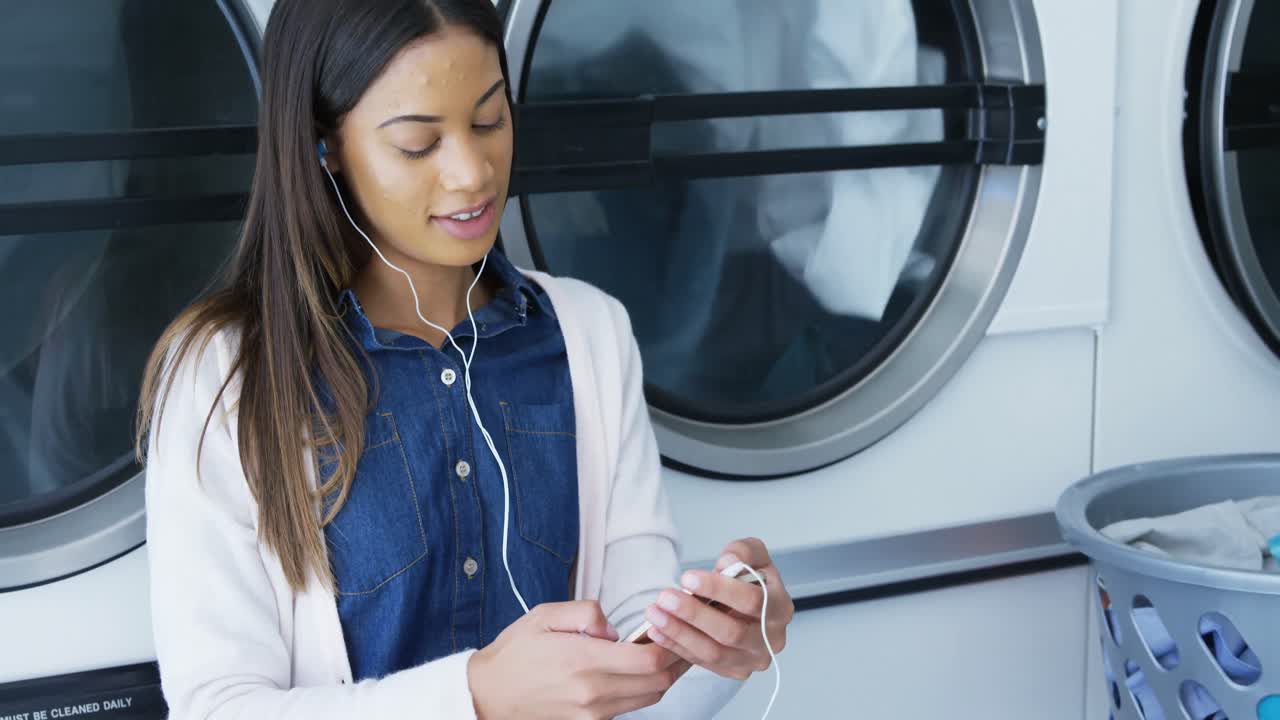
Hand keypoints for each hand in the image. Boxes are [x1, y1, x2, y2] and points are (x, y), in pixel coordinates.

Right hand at [468, 600, 687, 719]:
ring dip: (662, 676)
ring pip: (650, 697)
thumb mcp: (544, 615)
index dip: (669, 642)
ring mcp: (593, 712)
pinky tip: (639, 670)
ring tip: (664, 651)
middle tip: (679, 637)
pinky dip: (643, 689)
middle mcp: (593, 691)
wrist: (487, 695)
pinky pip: (630, 707)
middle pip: (658, 681)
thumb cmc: (514, 653)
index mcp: (583, 659)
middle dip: (675, 659)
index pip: (648, 658)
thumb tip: (614, 629)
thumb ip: (586, 613)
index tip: (670, 625)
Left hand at [641, 538, 794, 679]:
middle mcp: (772, 639)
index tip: (688, 577)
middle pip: (731, 632)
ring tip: (655, 614)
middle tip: (665, 598)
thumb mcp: (754, 555)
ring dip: (680, 633)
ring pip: (714, 652)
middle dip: (694, 614)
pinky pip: (702, 662)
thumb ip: (743, 551)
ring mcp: (752, 659)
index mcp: (781, 607)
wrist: (749, 606)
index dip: (719, 589)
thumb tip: (728, 563)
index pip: (753, 600)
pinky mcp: (733, 670)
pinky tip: (657, 631)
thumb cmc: (751, 581)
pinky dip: (677, 646)